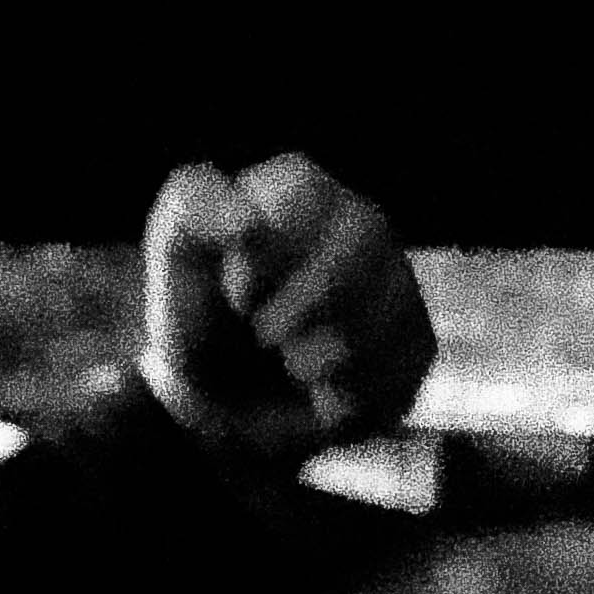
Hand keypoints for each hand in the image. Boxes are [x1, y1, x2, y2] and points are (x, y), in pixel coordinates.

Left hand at [138, 153, 435, 461]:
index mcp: (303, 190)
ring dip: (311, 362)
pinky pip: (392, 375)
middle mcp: (364, 225)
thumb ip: (192, 210)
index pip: (304, 205)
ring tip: (292, 361)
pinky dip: (343, 398)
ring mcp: (400, 284)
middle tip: (263, 334)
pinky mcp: (418, 344)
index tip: (236, 293)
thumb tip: (246, 221)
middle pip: (348, 265)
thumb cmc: (201, 321)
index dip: (264, 262)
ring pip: (371, 327)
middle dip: (289, 317)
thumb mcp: (175, 256)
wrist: (224, 403)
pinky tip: (324, 389)